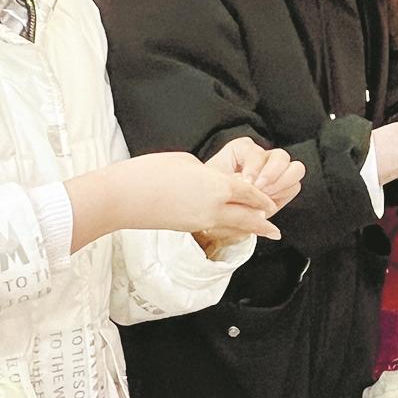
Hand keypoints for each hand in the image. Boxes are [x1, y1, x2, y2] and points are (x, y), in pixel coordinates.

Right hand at [108, 151, 280, 241]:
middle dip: (262, 224)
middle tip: (275, 230)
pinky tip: (227, 226)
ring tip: (259, 234)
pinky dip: (226, 228)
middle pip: (246, 218)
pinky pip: (213, 227)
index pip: (248, 193)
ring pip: (230, 227)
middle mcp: (213, 208)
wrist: (123, 197)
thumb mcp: (186, 163)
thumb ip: (207, 174)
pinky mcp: (185, 227)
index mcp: (218, 187)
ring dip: (247, 229)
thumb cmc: (151, 172)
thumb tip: (212, 184)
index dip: (261, 197)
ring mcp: (199, 221)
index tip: (271, 202)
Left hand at [207, 137, 305, 211]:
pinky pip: (295, 185)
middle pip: (281, 156)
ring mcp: (276, 170)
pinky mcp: (285, 186)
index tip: (246, 183)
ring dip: (282, 183)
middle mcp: (263, 156)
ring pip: (295, 168)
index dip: (253, 167)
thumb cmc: (214, 195)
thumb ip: (230, 183)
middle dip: (272, 174)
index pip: (256, 151)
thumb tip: (246, 186)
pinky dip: (284, 193)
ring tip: (266, 196)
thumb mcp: (216, 185)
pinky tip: (269, 201)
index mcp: (242, 149)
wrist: (220, 211)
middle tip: (260, 189)